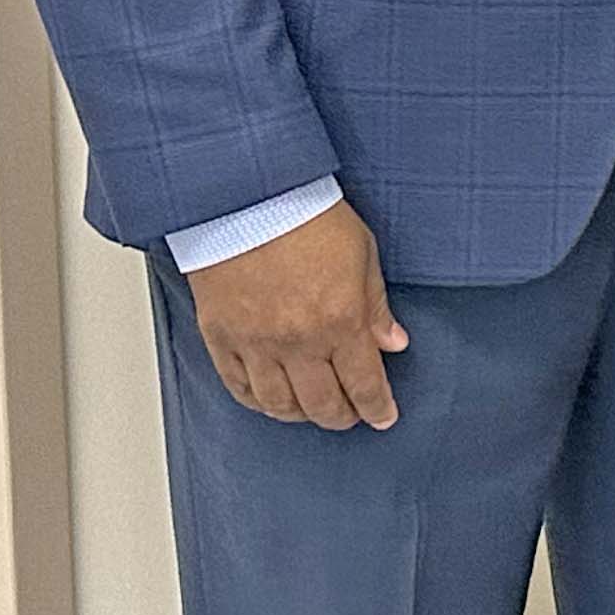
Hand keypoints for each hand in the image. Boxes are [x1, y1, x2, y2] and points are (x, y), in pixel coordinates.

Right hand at [187, 196, 411, 429]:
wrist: (246, 197)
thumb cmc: (306, 216)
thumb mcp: (363, 254)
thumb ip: (377, 307)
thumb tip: (394, 344)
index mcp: (340, 322)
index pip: (364, 385)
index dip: (377, 408)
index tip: (384, 417)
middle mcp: (298, 342)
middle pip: (322, 404)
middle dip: (342, 416)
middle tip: (351, 415)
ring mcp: (256, 344)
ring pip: (278, 404)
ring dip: (300, 415)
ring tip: (312, 410)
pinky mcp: (221, 337)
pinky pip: (238, 386)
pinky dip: (257, 401)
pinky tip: (270, 400)